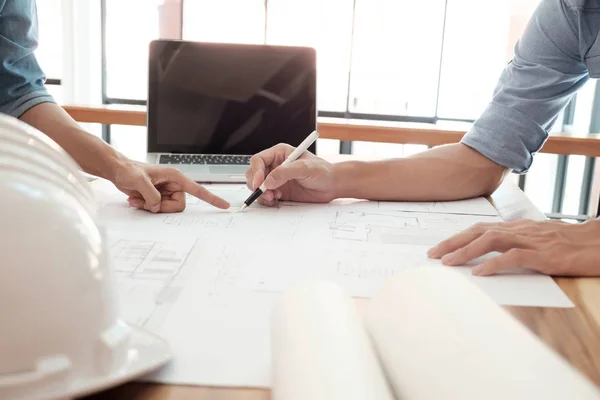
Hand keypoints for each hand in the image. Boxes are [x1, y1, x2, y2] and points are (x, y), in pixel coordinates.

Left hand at [113, 161, 229, 212]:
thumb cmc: (129, 170)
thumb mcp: (139, 180)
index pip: (198, 190)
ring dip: (150, 207)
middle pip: (178, 206)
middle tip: (147, 200)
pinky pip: (158, 210)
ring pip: (167, 210)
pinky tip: (136, 199)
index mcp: (175, 177)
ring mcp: (166, 193)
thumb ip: (151, 194)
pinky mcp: (158, 198)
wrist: (118, 172)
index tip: (224, 205)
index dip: (211, 198)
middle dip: (161, 207)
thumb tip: (157, 206)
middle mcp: (173, 185)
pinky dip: (145, 207)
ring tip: (138, 198)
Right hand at [245, 143, 336, 205]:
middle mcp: (275, 166)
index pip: (259, 160)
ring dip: (262, 193)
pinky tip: (277, 199)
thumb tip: (268, 181)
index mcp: (279, 154)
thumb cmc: (322, 171)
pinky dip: (267, 200)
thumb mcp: (305, 168)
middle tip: (264, 192)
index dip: (256, 171)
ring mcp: (276, 179)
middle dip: (256, 184)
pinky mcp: (280, 191)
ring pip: (258, 186)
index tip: (259, 183)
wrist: (332, 185)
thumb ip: (285, 173)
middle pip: (254, 173)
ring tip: (274, 196)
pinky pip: (266, 196)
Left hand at [427, 218, 599, 275]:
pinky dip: (494, 264)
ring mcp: (533, 241)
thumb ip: (516, 244)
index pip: (481, 228)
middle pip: (479, 231)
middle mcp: (521, 230)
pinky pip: (514, 257)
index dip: (458, 237)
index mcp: (518, 227)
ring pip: (491, 241)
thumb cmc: (571, 244)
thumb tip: (490, 256)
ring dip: (466, 251)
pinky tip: (479, 272)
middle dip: (453, 242)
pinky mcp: (545, 256)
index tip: (439, 247)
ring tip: (448, 262)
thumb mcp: (539, 241)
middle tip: (432, 254)